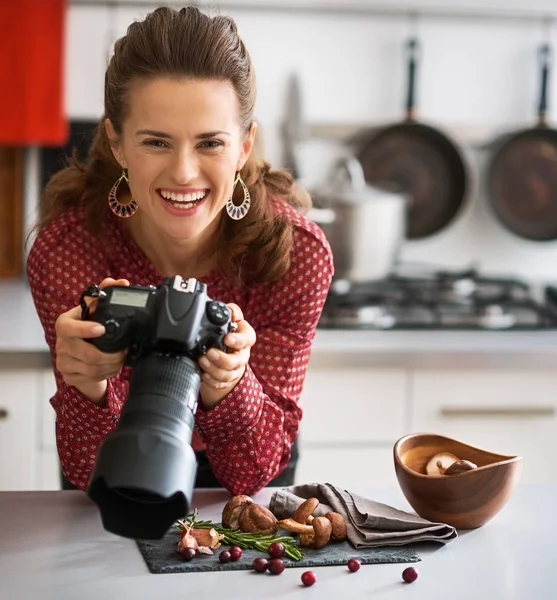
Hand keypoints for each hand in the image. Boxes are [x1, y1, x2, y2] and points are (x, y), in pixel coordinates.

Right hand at [54, 278, 129, 404]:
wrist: (79, 353)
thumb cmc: (88, 327)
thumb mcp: (94, 310)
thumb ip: (106, 293)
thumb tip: (122, 283)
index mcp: (65, 324)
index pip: (70, 328)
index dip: (86, 329)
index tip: (102, 329)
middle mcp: (62, 343)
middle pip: (88, 354)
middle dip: (111, 354)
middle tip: (123, 351)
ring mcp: (64, 361)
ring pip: (92, 369)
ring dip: (112, 365)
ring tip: (121, 359)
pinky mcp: (69, 376)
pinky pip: (92, 378)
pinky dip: (107, 373)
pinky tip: (113, 367)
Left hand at [198, 303, 255, 409]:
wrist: (228, 353)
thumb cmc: (228, 334)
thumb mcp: (230, 321)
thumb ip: (231, 312)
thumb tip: (228, 309)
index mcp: (245, 338)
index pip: (248, 339)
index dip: (238, 340)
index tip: (227, 338)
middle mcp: (241, 355)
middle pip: (237, 361)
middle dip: (222, 359)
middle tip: (209, 352)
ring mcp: (234, 369)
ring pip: (227, 374)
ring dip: (213, 369)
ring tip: (201, 360)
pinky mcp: (226, 380)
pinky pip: (219, 384)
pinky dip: (210, 380)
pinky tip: (202, 374)